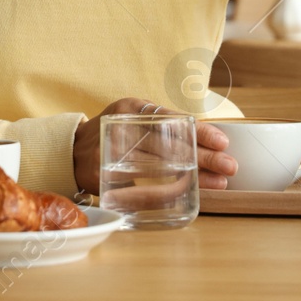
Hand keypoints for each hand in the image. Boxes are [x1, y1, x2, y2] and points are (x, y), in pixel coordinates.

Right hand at [71, 97, 235, 195]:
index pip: (171, 117)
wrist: (70, 152)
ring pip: (160, 166)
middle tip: (230, 166)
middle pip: (169, 144)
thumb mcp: (133, 117)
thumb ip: (161, 123)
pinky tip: (188, 194)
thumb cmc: (114, 134)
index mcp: (131, 107)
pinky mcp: (104, 176)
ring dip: (193, 176)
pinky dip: (168, 192)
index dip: (199, 130)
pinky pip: (142, 187)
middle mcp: (120, 127)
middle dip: (203, 156)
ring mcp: (110, 152)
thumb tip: (206, 139)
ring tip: (219, 183)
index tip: (223, 142)